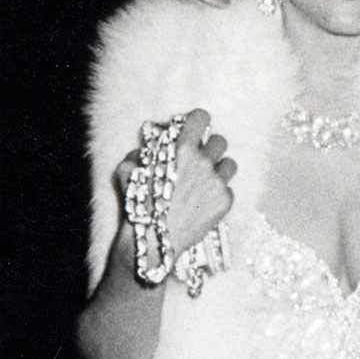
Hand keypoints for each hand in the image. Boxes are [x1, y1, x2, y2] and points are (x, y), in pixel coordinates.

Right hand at [117, 107, 236, 261]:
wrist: (154, 240)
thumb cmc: (139, 204)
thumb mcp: (129, 170)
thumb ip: (143, 152)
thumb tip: (152, 144)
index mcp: (183, 149)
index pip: (202, 118)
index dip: (198, 122)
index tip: (194, 129)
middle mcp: (204, 163)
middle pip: (220, 141)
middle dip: (209, 148)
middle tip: (199, 160)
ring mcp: (217, 183)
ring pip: (230, 164)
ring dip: (219, 169)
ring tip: (205, 181)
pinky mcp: (225, 202)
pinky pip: (229, 189)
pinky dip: (219, 194)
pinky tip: (204, 202)